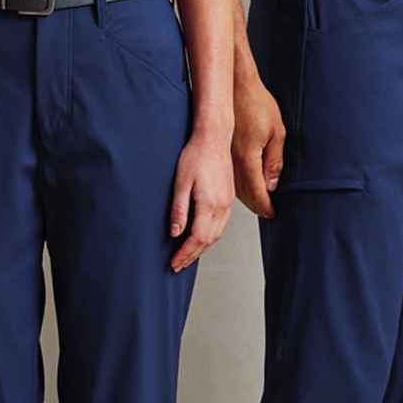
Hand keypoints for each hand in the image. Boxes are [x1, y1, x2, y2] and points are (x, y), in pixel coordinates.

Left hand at [169, 128, 234, 271]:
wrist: (214, 137)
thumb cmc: (196, 155)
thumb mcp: (180, 182)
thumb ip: (179, 209)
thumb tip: (175, 233)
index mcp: (210, 204)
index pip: (197, 238)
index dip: (185, 254)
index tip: (174, 263)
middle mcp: (222, 207)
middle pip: (208, 241)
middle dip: (192, 255)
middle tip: (178, 265)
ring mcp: (227, 204)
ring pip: (216, 235)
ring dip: (201, 249)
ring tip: (187, 256)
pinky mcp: (228, 199)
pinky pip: (221, 226)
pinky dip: (210, 237)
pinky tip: (201, 239)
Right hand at [232, 76, 285, 217]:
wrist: (235, 86)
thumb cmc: (256, 103)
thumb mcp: (276, 132)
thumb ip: (274, 161)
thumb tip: (272, 184)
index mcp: (248, 159)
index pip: (258, 192)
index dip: (266, 206)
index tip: (272, 213)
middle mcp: (234, 163)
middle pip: (246, 195)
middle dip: (257, 206)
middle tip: (267, 212)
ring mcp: (226, 159)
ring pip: (236, 189)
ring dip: (248, 199)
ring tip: (258, 204)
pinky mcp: (223, 154)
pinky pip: (231, 178)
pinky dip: (240, 187)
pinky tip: (245, 189)